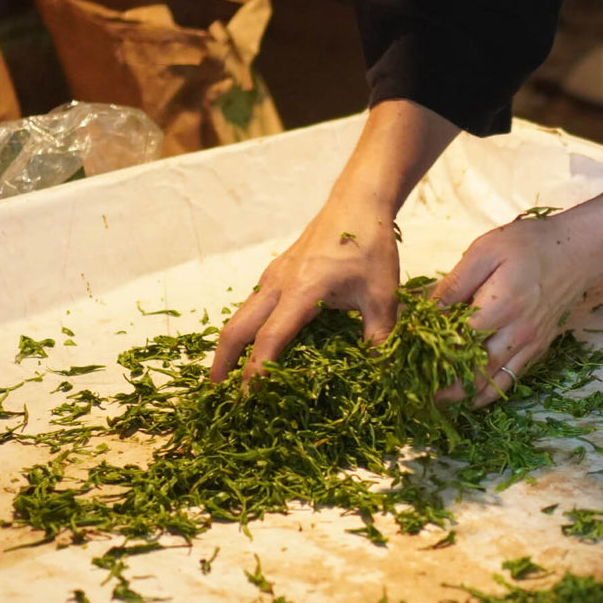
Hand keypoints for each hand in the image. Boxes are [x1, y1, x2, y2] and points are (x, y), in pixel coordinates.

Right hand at [208, 99, 459, 384]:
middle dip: (224, 364)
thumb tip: (378, 376)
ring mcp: (273, 276)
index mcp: (302, 291)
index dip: (257, 373)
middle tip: (219, 396)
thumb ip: (379, 338)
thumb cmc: (370, 247)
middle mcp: (278, 284)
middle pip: (236, 329)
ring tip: (229, 378)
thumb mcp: (383, 296)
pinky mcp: (277, 272)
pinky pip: (252, 306)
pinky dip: (245, 330)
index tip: (250, 400)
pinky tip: (255, 346)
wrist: (358, 202)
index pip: (270, 340)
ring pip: (240, 317)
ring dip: (231, 347)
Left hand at [432, 213, 594, 407]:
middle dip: (445, 388)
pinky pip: (512, 378)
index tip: (409, 364)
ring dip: (466, 396)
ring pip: (494, 383)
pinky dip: (491, 391)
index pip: (457, 343)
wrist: (578, 251)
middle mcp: (517, 333)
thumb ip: (455, 284)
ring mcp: (530, 344)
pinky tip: (472, 396)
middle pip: (475, 372)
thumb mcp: (484, 251)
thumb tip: (427, 310)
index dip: (431, 356)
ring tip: (441, 403)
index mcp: (500, 307)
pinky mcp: (539, 348)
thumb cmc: (528, 245)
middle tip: (419, 394)